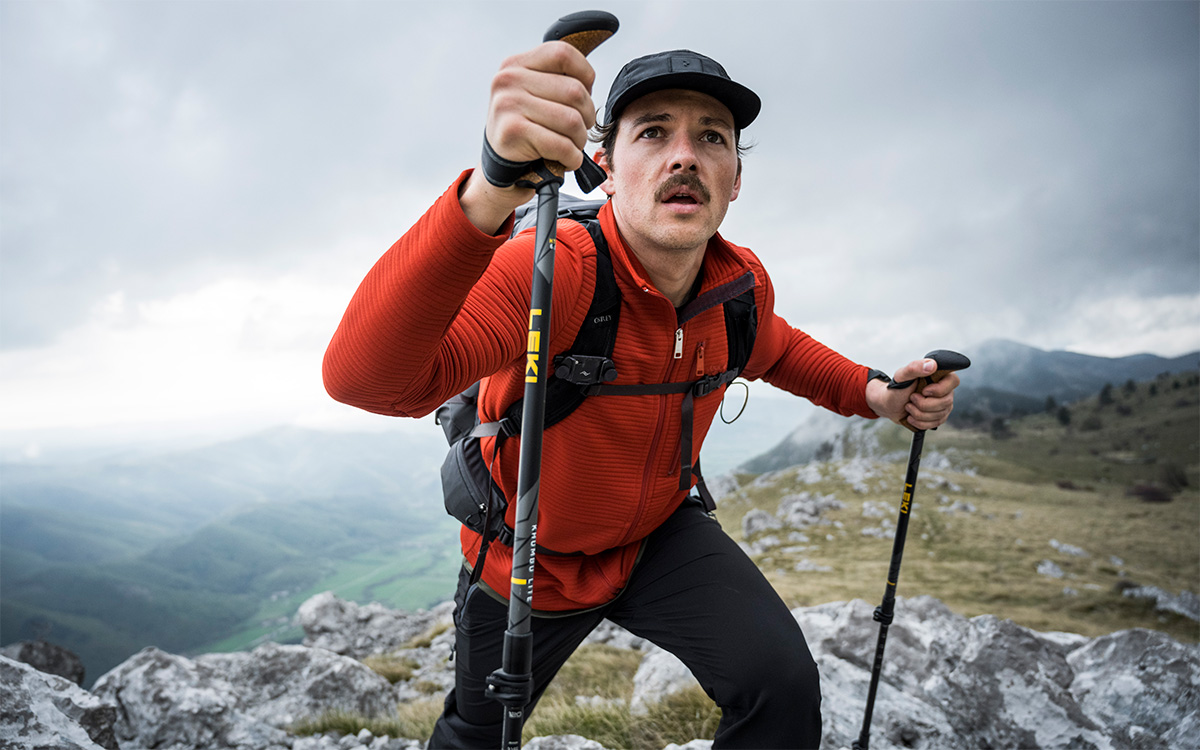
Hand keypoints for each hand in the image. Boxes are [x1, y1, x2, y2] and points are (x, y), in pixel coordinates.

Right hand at [460, 41, 597, 232]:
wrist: (501, 164)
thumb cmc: (527, 126)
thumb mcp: (534, 93)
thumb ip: (556, 79)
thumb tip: (588, 83)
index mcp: (516, 64)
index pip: (564, 54)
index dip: (585, 75)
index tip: (584, 95)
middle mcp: (509, 79)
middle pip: (574, 91)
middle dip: (587, 116)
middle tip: (579, 129)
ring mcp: (508, 104)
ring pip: (571, 120)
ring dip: (580, 140)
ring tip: (572, 145)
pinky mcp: (512, 132)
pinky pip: (561, 145)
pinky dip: (572, 157)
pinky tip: (567, 159)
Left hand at [866, 358, 959, 430]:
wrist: (889, 404)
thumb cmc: (897, 387)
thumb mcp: (902, 376)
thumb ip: (914, 367)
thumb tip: (932, 365)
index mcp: (940, 376)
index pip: (954, 381)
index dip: (939, 389)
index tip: (924, 391)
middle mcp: (945, 390)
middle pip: (946, 402)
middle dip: (924, 404)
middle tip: (911, 398)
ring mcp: (944, 404)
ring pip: (939, 415)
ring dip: (919, 413)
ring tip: (909, 406)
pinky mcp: (939, 417)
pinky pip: (935, 424)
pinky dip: (919, 422)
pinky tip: (911, 416)